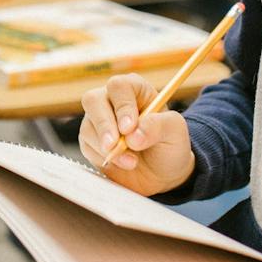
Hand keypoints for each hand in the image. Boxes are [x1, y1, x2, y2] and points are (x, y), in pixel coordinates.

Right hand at [78, 72, 195, 195]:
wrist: (161, 174)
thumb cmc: (169, 145)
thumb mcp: (175, 132)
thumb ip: (158, 126)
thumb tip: (134, 135)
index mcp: (135, 89)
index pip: (119, 87)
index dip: (122, 106)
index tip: (128, 128)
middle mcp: (112, 100)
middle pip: (93, 100)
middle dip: (104, 125)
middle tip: (114, 146)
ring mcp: (99, 119)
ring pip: (88, 125)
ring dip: (107, 148)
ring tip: (131, 162)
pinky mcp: (90, 140)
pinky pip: (86, 145)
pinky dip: (102, 157)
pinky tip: (121, 163)